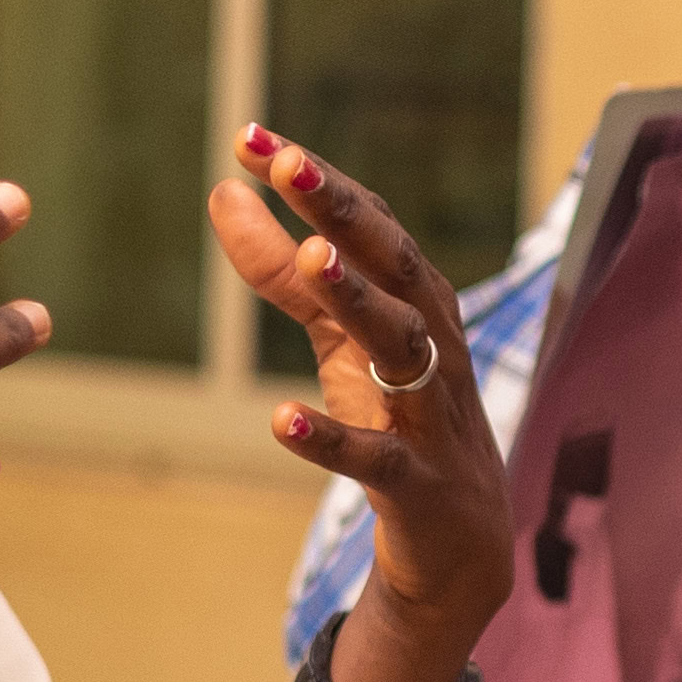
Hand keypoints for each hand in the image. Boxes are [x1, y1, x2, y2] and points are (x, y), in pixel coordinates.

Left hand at [218, 126, 516, 681]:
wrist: (457, 544)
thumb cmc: (396, 420)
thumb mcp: (337, 341)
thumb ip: (281, 271)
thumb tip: (223, 192)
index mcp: (418, 302)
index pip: (371, 226)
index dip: (319, 182)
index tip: (254, 138)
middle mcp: (436, 346)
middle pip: (397, 265)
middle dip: (345, 213)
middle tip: (290, 164)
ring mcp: (431, 414)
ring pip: (403, 346)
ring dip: (360, 300)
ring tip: (311, 259)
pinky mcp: (417, 484)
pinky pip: (376, 458)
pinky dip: (330, 439)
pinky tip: (280, 420)